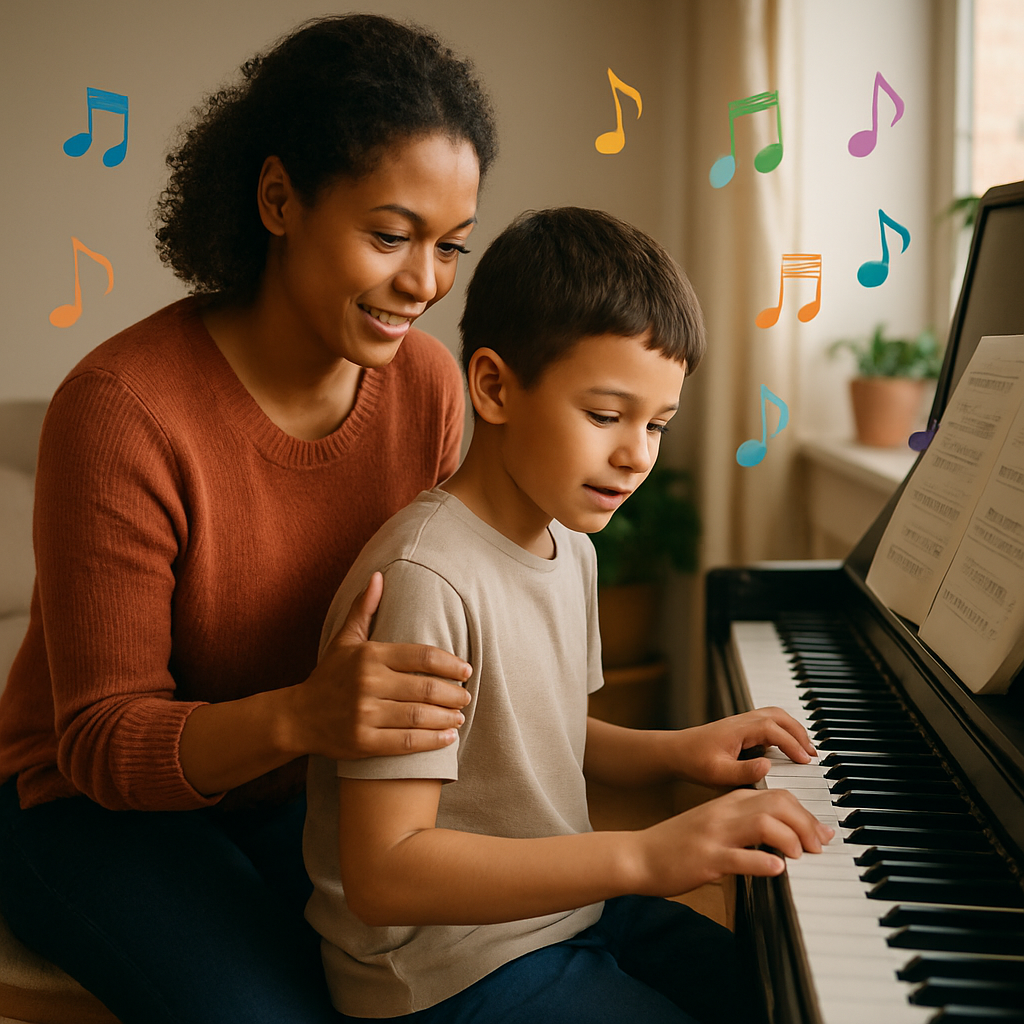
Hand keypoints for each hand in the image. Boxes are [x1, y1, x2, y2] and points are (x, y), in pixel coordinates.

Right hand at [291, 572, 472, 759]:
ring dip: (447, 717)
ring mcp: (365, 714)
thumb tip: (378, 576)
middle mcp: (368, 682)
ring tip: (460, 716)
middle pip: (425, 687)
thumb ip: (364, 609)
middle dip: (453, 693)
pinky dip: (432, 741)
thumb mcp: (344, 640)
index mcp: (370, 655)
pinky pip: (406, 742)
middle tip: (466, 696)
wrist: (297, 717)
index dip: (450, 663)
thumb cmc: (329, 675)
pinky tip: (448, 738)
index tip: (466, 670)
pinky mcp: (363, 742)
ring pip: (419, 715)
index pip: (422, 656)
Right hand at [633, 788, 833, 894]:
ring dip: (789, 838)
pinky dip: (762, 861)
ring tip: (801, 854)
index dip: (805, 813)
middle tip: (819, 845)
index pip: (776, 795)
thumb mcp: (714, 824)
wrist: (640, 854)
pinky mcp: (706, 859)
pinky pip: (739, 857)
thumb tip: (782, 835)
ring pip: (762, 823)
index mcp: (728, 802)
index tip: (821, 832)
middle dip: (805, 823)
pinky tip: (777, 868)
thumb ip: (744, 824)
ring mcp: (714, 834)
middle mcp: (724, 812)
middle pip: (775, 803)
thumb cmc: (678, 843)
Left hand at [667, 707, 816, 787]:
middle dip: (799, 733)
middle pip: (778, 716)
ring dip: (793, 729)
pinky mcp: (740, 728)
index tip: (806, 760)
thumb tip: (768, 765)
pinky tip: (786, 748)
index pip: (773, 730)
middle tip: (813, 755)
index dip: (792, 744)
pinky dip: (783, 730)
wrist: (675, 752)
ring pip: (774, 715)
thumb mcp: (717, 773)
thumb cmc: (693, 762)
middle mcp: (742, 721)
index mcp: (738, 729)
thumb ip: (743, 771)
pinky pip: (768, 721)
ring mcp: (741, 722)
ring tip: (805, 750)